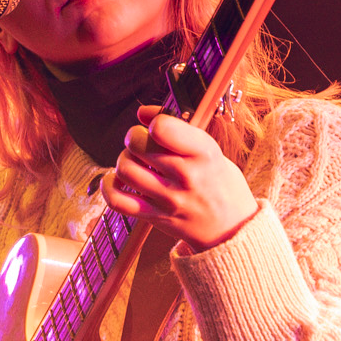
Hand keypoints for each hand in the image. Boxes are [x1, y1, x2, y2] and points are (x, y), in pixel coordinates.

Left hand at [105, 105, 257, 251]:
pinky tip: (118, 180)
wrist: (231, 228)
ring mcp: (169, 199)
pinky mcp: (155, 217)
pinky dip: (110, 187)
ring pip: (125, 169)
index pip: (164, 128)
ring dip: (124, 160)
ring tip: (135, 161)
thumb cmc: (220, 184)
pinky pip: (118, 201)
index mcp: (203, 154)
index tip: (159, 127)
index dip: (155, 122)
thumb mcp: (210, 150)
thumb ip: (178, 129)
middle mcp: (185, 176)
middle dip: (134, 137)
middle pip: (138, 144)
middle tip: (142, 141)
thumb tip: (143, 112)